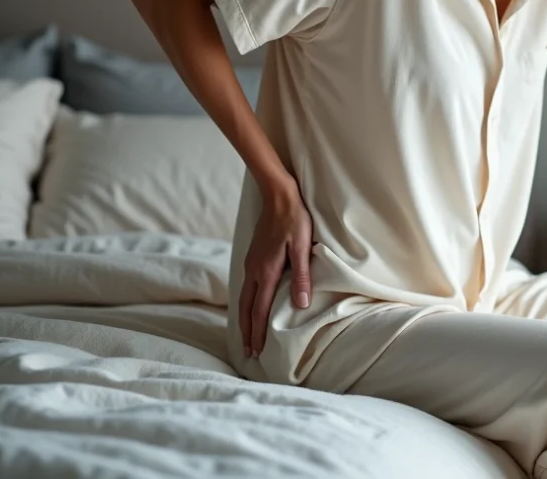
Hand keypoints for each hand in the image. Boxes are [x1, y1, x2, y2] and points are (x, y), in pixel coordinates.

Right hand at [238, 179, 312, 358]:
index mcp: (266, 271)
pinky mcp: (252, 257)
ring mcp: (250, 263)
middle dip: (247, 331)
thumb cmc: (295, 219)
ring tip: (247, 336)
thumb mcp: (302, 247)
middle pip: (246, 308)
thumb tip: (301, 304)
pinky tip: (250, 306)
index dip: (258, 332)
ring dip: (244, 319)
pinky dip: (246, 303)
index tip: (257, 351)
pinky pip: (246, 287)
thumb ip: (302, 276)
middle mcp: (253, 270)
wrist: (278, 195)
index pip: (260, 309)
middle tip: (248, 352)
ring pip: (244, 298)